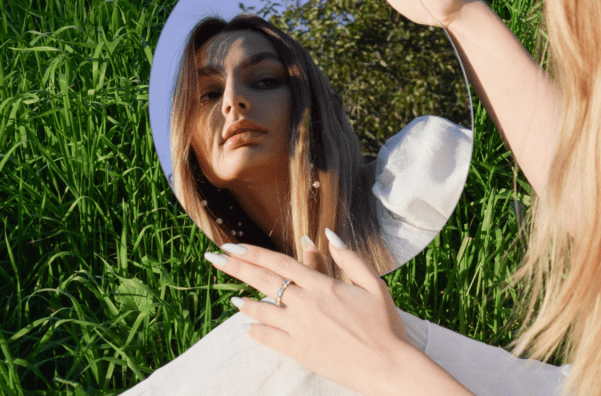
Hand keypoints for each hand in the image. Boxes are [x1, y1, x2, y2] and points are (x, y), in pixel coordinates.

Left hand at [206, 229, 411, 394]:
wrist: (387, 366)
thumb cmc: (385, 325)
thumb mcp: (374, 284)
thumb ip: (349, 258)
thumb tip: (328, 235)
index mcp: (322, 285)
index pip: (279, 263)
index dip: (253, 253)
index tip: (232, 246)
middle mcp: (306, 304)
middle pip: (263, 281)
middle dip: (235, 268)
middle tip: (213, 259)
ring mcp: (300, 329)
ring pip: (262, 311)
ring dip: (245, 303)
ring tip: (233, 300)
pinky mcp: (299, 351)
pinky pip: (269, 338)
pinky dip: (256, 331)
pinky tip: (249, 327)